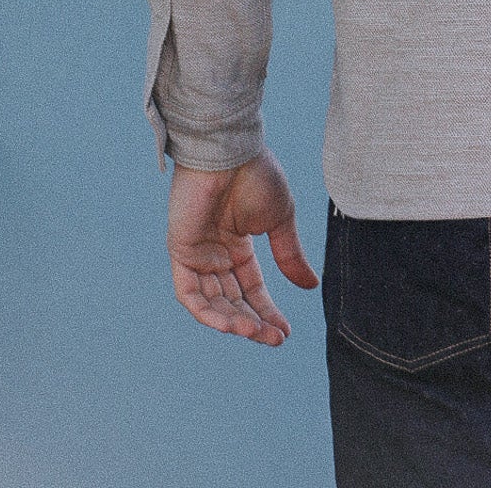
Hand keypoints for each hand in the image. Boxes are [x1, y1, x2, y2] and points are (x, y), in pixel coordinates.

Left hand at [166, 149, 319, 345]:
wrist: (231, 152)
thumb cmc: (256, 176)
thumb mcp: (280, 220)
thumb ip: (289, 255)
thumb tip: (310, 286)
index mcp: (238, 245)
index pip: (251, 288)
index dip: (267, 311)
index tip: (285, 332)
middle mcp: (216, 254)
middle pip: (233, 300)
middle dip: (253, 322)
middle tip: (274, 339)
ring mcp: (197, 254)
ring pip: (212, 303)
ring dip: (233, 322)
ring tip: (256, 333)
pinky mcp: (180, 251)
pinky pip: (190, 294)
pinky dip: (208, 313)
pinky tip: (231, 324)